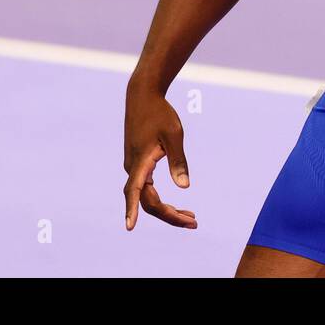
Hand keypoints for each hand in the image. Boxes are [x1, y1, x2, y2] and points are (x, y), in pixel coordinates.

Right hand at [123, 79, 196, 230]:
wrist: (142, 96)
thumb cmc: (160, 113)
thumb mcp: (174, 135)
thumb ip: (178, 161)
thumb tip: (185, 187)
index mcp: (141, 161)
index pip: (135, 192)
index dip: (132, 210)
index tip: (130, 228)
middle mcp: (133, 167)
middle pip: (147, 201)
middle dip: (169, 215)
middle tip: (193, 223)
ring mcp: (134, 167)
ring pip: (147, 196)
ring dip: (166, 209)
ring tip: (190, 217)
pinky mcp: (138, 164)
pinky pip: (147, 188)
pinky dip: (161, 199)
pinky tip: (175, 204)